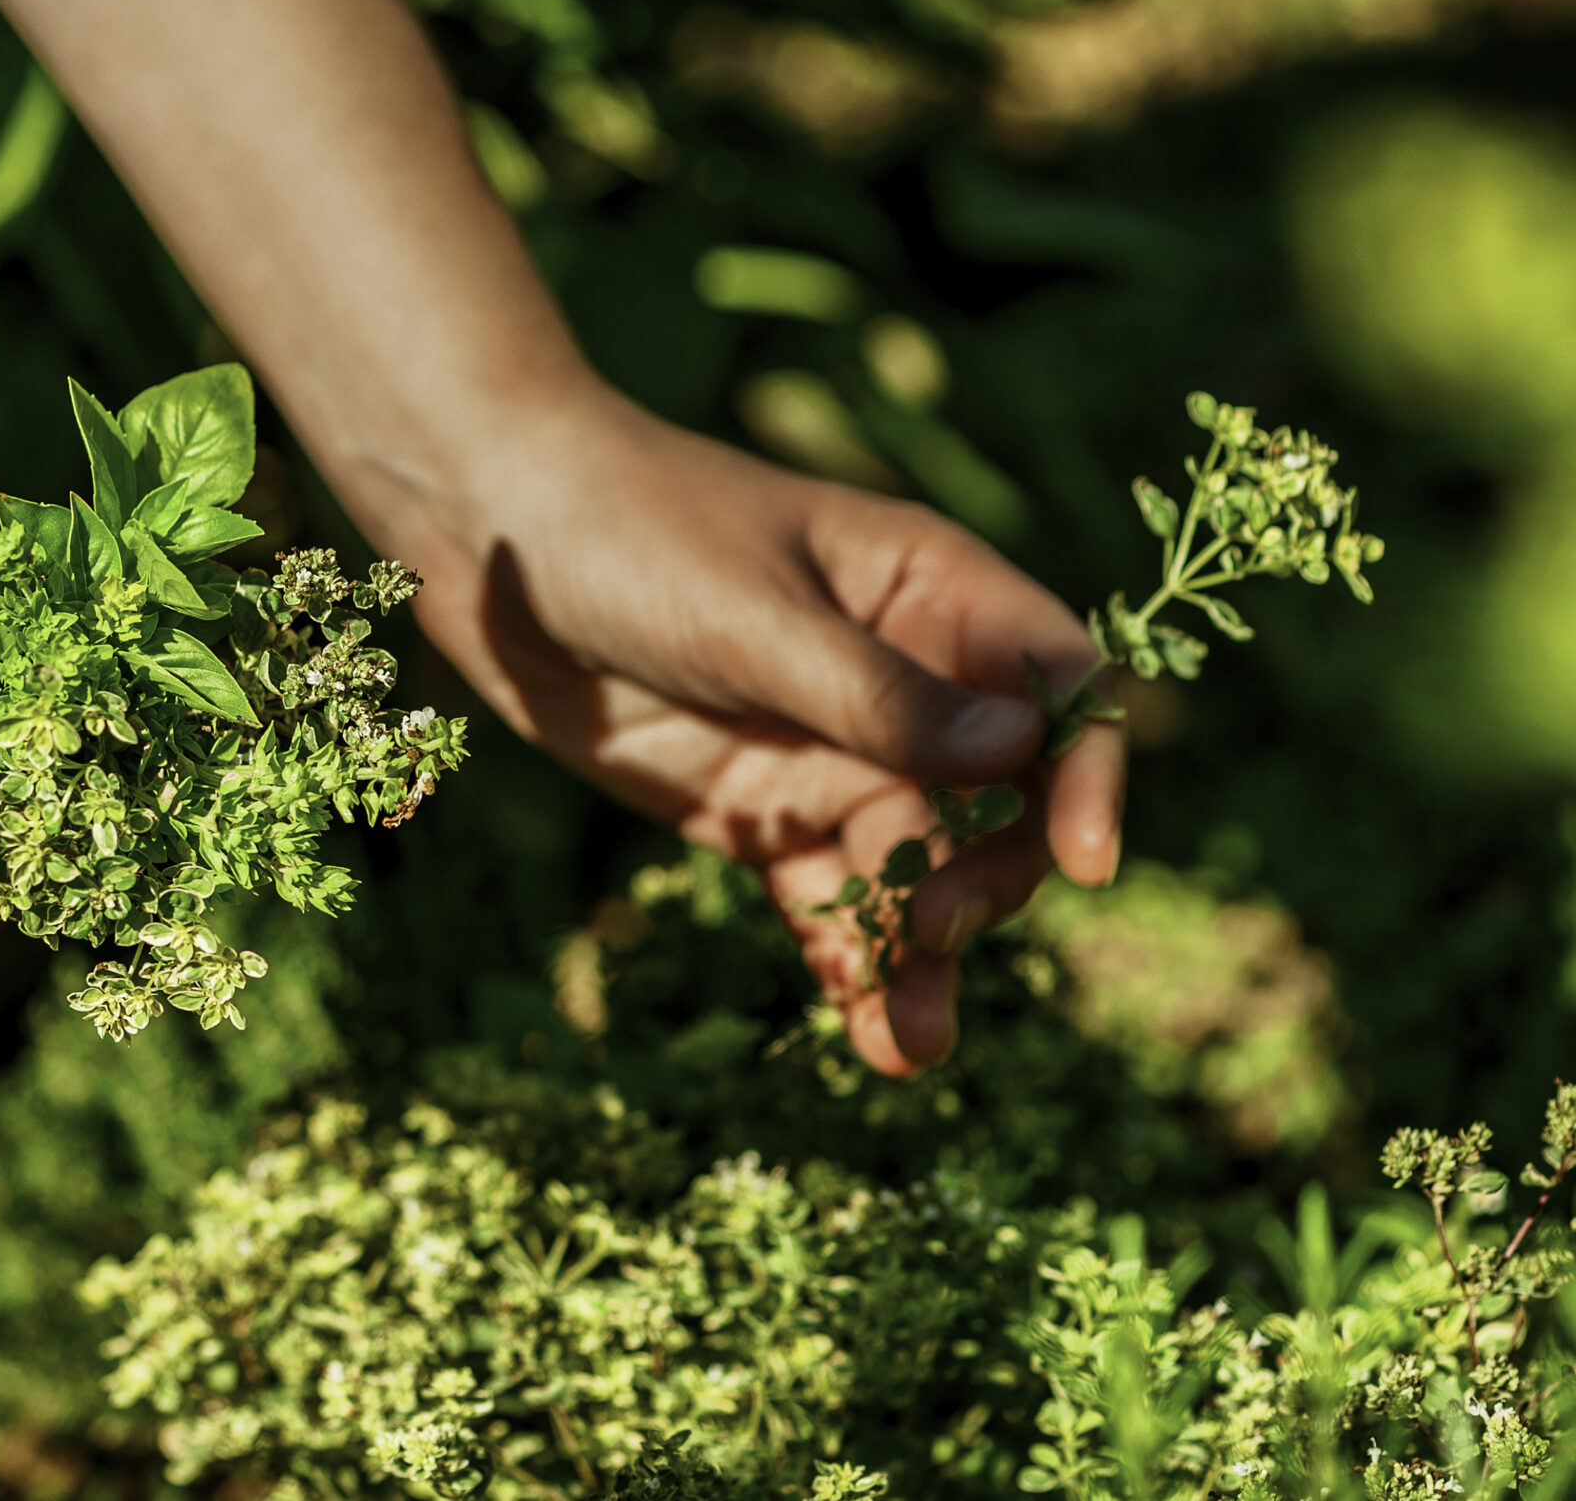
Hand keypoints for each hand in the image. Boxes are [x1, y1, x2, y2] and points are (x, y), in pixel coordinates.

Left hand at [385, 391, 1125, 1075]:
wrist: (490, 534)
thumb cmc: (633, 528)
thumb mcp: (752, 613)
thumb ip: (877, 694)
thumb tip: (1020, 755)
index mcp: (930, 590)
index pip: (1056, 685)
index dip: (1086, 773)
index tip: (1085, 862)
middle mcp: (903, 679)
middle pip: (1000, 803)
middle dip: (986, 878)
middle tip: (932, 932)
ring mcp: (830, 753)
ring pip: (915, 870)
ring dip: (924, 955)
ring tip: (911, 1046)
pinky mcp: (759, 814)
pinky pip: (829, 901)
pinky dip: (851, 963)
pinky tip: (863, 1031)